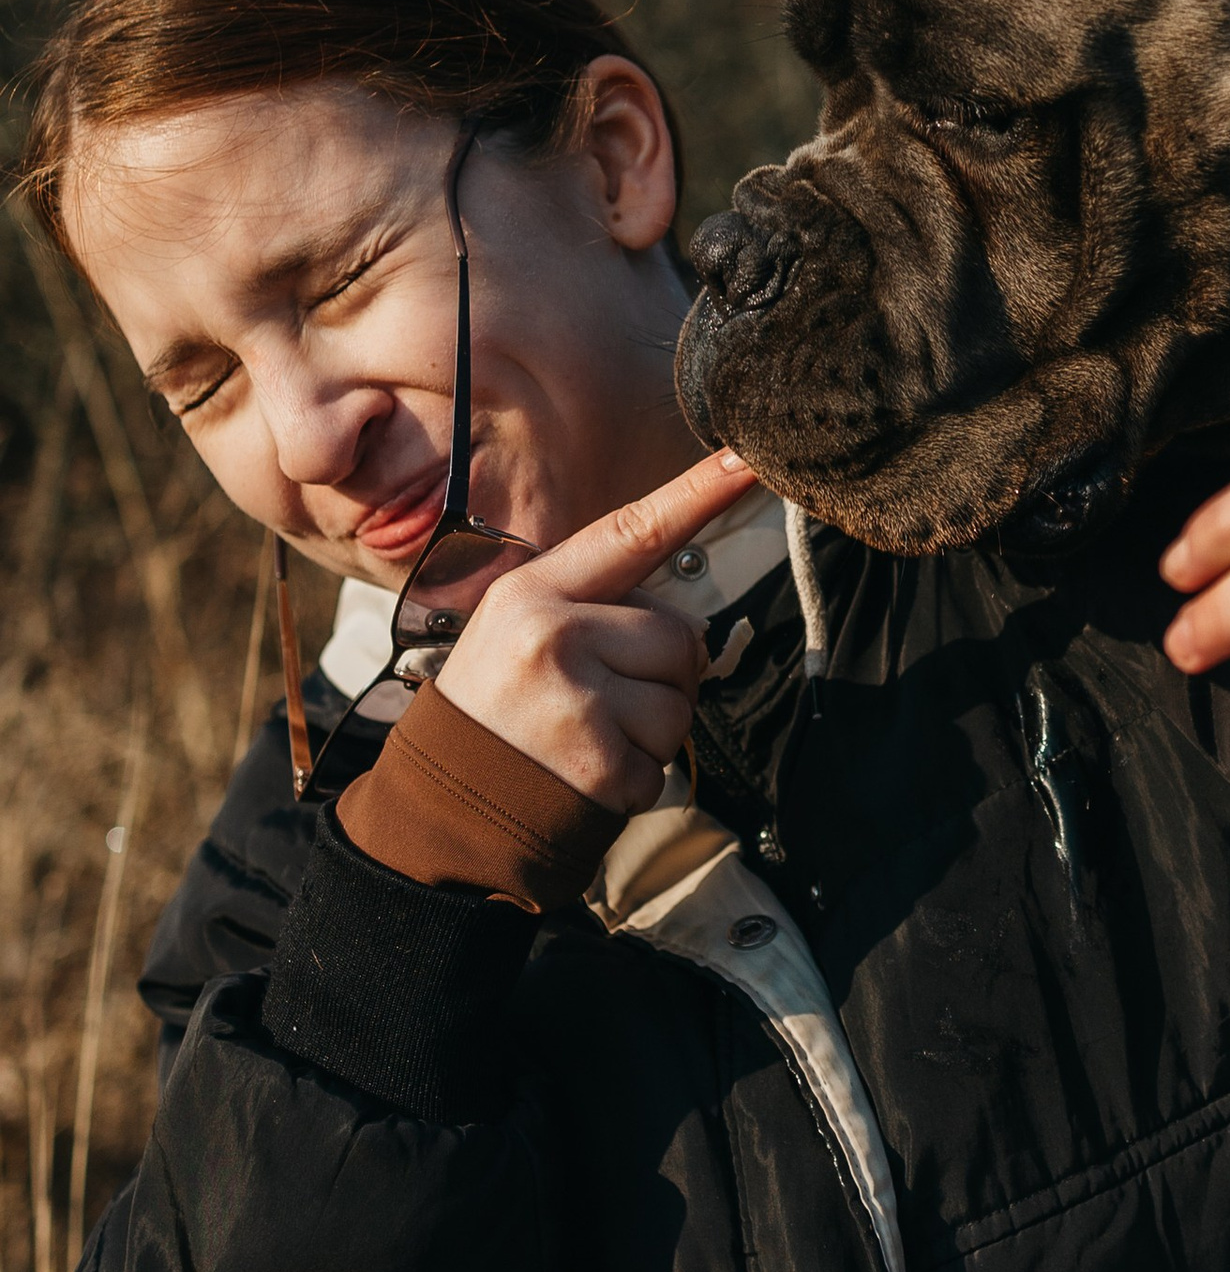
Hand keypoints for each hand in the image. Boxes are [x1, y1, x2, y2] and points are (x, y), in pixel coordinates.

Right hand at [433, 447, 757, 812]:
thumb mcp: (519, 638)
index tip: (748, 458)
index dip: (696, 493)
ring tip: (584, 742)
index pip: (630, 533)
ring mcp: (575, 700)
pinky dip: (637, 781)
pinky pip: (664, 763)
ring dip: (650, 734)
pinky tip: (585, 781)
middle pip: (680, 637)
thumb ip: (597, 613)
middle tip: (596, 706)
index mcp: (532, 594)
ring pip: (681, 703)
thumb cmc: (493, 718)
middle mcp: (551, 635)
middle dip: (661, 679)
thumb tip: (689, 631)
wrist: (438, 813)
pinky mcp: (596, 762)